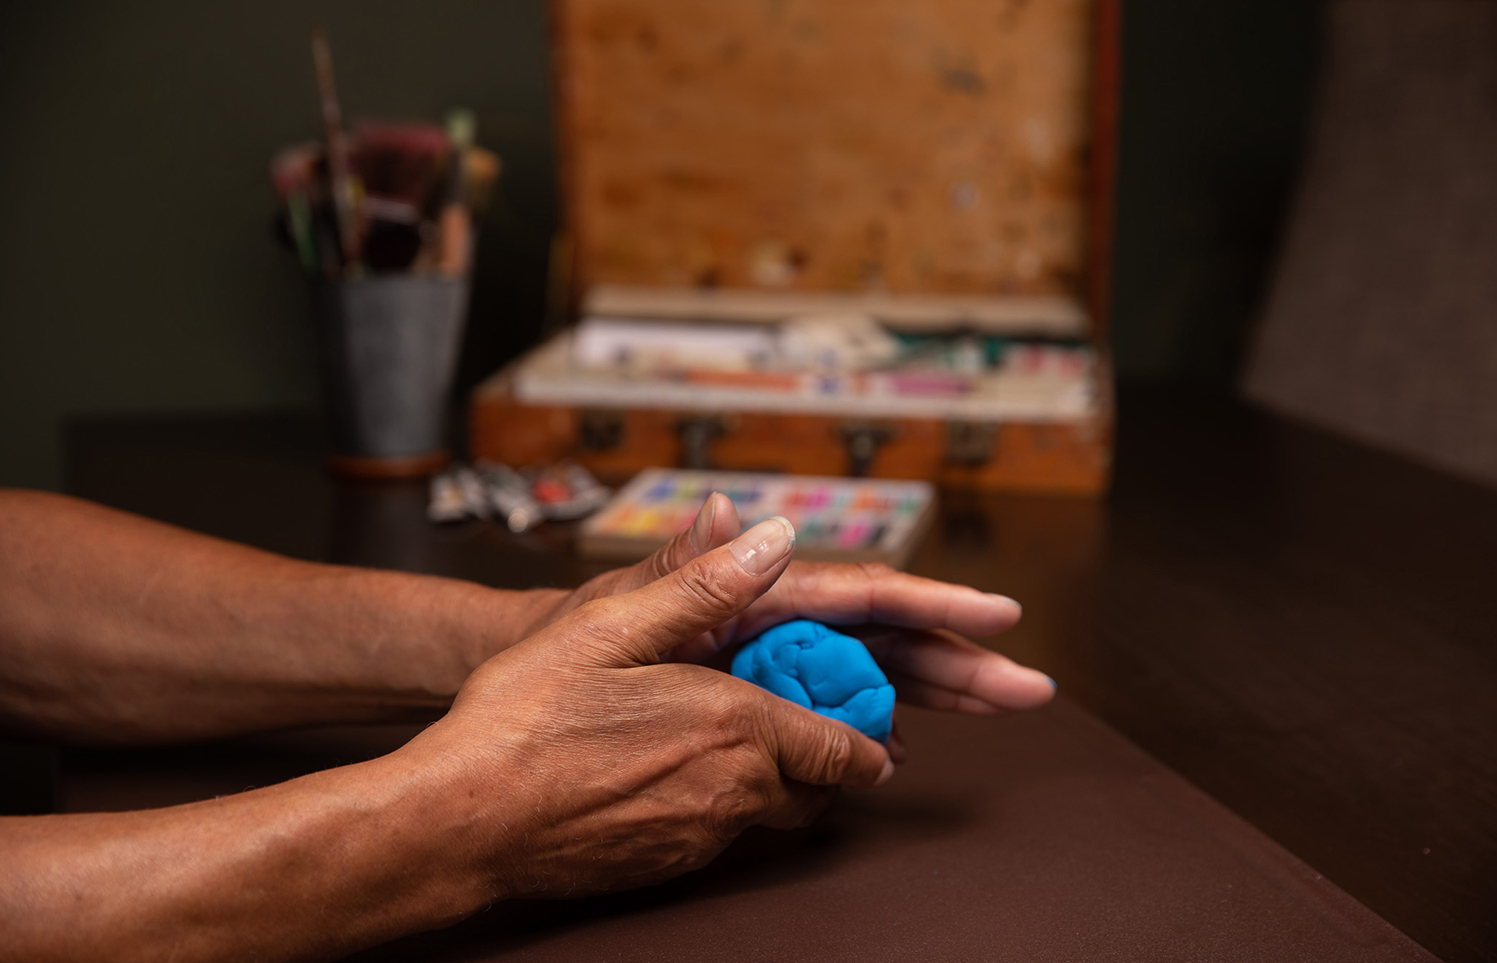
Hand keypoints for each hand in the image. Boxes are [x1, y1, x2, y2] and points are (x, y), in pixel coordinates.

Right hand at [397, 516, 892, 898]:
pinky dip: (720, 803)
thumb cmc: (524, 720)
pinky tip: (672, 769)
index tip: (872, 728)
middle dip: (825, 762)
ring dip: (771, 781)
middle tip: (808, 725)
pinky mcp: (665, 866)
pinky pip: (719, 834)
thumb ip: (704, 584)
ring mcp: (699, 837)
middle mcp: (731, 791)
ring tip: (732, 738)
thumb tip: (774, 538)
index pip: (840, 748)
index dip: (864, 739)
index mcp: (734, 725)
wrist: (462, 821)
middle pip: (817, 790)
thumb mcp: (611, 625)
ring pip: (767, 813)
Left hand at [553, 494, 1055, 724]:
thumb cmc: (571, 640)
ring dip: (933, 690)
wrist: (531, 690)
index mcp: (752, 592)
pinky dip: (868, 727)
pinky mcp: (752, 700)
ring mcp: (765, 661)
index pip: (858, 595)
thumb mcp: (620, 606)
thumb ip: (686, 567)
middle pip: (884, 638)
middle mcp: (770, 621)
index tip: (997, 616)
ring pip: (868, 673)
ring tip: (995, 706)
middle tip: (1027, 688)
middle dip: (960, 660)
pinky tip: (897, 748)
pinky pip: (824, 710)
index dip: (935, 606)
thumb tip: (747, 518)